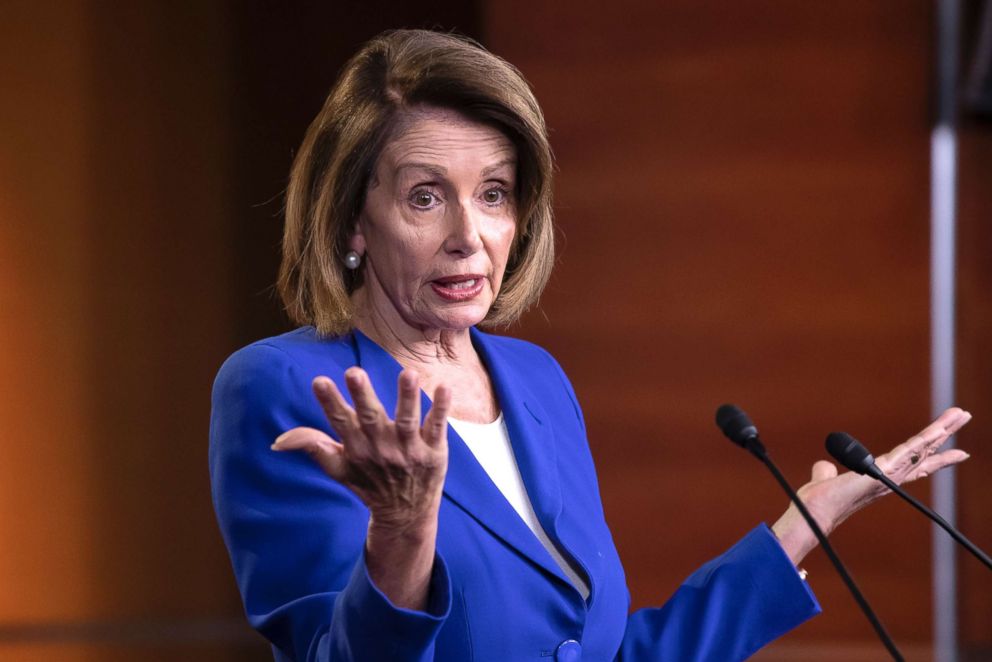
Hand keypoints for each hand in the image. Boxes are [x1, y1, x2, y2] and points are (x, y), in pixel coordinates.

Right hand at [271, 367, 450, 609]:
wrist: (406, 516)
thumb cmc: (369, 483)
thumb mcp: (338, 468)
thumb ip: (312, 447)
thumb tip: (278, 440)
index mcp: (357, 449)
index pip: (341, 422)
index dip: (330, 402)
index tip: (320, 381)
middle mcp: (382, 449)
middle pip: (371, 418)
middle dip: (363, 395)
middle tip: (354, 372)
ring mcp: (409, 450)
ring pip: (407, 420)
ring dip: (407, 397)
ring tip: (408, 373)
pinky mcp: (434, 452)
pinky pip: (437, 427)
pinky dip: (441, 408)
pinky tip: (444, 387)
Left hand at [772, 407, 971, 564]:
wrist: (812, 512)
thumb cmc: (819, 501)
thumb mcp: (826, 479)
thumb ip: (828, 471)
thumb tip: (824, 466)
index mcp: (881, 478)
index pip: (914, 464)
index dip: (934, 456)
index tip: (957, 452)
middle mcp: (891, 479)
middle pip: (924, 453)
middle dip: (945, 435)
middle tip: (963, 417)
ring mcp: (890, 476)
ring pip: (922, 449)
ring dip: (941, 431)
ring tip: (960, 415)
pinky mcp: (883, 472)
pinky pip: (908, 452)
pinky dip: (925, 440)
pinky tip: (938, 429)